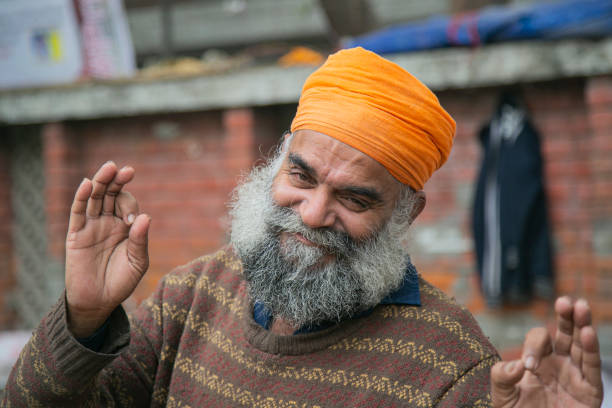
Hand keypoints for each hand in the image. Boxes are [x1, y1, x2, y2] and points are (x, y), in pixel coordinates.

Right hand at [65, 162, 150, 337]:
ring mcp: (91, 226)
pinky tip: (86, 184)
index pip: (128, 204)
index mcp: (126, 226)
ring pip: (94, 198)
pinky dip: (81, 197)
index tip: (132, 220)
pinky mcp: (76, 235)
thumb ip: (141, 241)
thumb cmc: (122, 282)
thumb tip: (145, 217)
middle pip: (111, 194)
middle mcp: (108, 222)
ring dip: (101, 182)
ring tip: (110, 168)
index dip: (130, 206)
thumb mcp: (137, 262)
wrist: (99, 301)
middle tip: (127, 170)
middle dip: (118, 181)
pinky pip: (77, 213)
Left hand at [491, 297, 602, 406]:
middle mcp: (559, 364)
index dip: (534, 346)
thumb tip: (517, 364)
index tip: (529, 366)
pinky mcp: (590, 390)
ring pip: (581, 345)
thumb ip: (501, 377)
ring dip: (583, 325)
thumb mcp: (502, 396)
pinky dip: (592, 349)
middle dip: (566, 316)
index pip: (539, 339)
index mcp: (537, 361)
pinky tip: (588, 332)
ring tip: (582, 306)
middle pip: (565, 333)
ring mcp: (575, 375)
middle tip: (565, 301)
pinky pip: (592, 367)